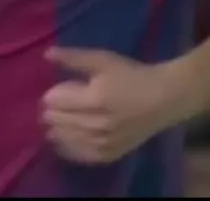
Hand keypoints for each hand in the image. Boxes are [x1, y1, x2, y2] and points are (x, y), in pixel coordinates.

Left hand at [40, 47, 187, 163]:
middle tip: (57, 105)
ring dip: (56, 129)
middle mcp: (97, 125)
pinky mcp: (111, 154)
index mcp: (94, 100)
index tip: (59, 90)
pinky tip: (65, 139)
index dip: (51, 95)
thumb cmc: (132, 75)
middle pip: (56, 121)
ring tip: (58, 121)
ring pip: (64, 139)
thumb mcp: (103, 60)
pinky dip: (68, 147)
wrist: (164, 98)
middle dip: (50, 112)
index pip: (54, 102)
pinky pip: (80, 155)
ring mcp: (104, 143)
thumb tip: (46, 54)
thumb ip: (73, 58)